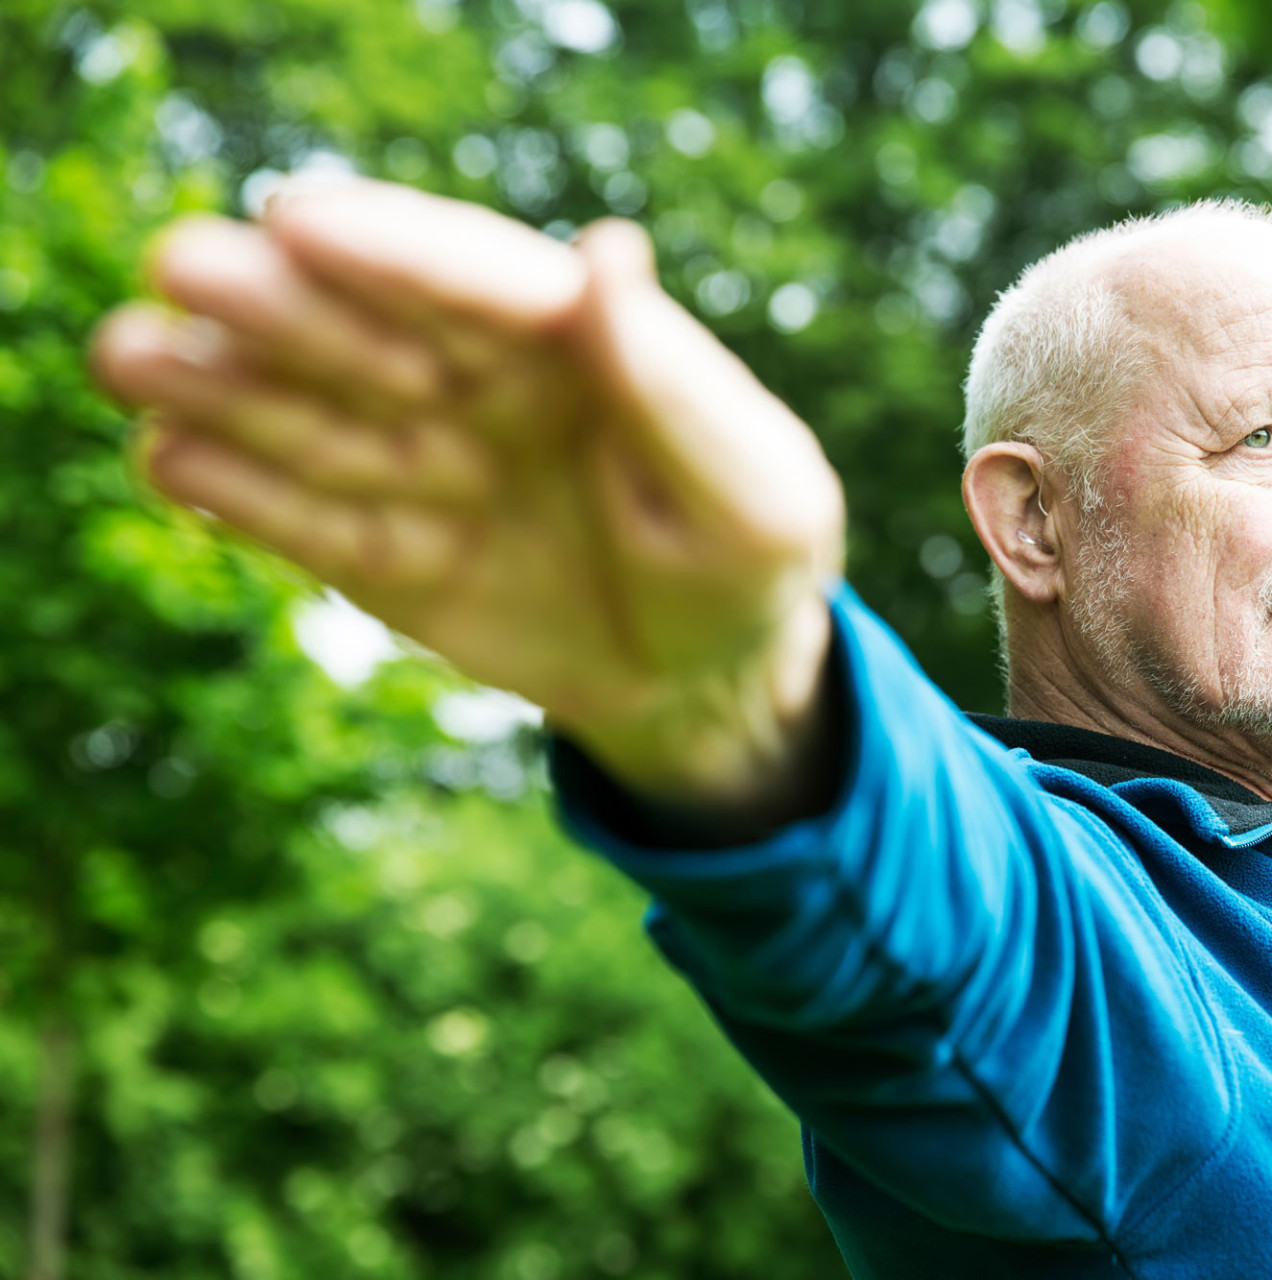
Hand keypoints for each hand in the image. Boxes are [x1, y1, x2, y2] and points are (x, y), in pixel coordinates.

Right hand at [90, 179, 844, 812]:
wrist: (709, 685)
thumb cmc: (750, 566)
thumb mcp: (755, 492)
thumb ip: (675, 388)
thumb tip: (609, 250)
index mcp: (574, 339)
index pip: (469, 275)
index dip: (390, 245)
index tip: (302, 220)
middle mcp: (478, 383)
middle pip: (362, 321)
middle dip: (279, 296)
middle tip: (189, 272)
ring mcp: (421, 463)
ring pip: (305, 408)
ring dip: (220, 378)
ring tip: (133, 356)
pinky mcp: (380, 551)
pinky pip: (298, 516)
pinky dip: (236, 490)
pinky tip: (170, 461)